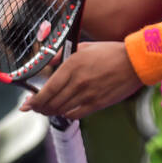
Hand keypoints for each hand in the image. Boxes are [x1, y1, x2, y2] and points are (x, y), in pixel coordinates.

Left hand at [20, 42, 142, 120]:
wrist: (134, 62)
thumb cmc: (110, 52)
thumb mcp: (83, 47)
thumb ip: (62, 55)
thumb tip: (47, 61)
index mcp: (72, 65)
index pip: (47, 89)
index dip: (34, 100)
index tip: (26, 104)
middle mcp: (78, 82)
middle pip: (51, 103)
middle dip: (39, 108)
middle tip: (34, 107)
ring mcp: (88, 95)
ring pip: (61, 110)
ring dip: (51, 112)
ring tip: (46, 109)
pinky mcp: (97, 104)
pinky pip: (75, 114)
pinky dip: (66, 114)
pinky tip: (64, 111)